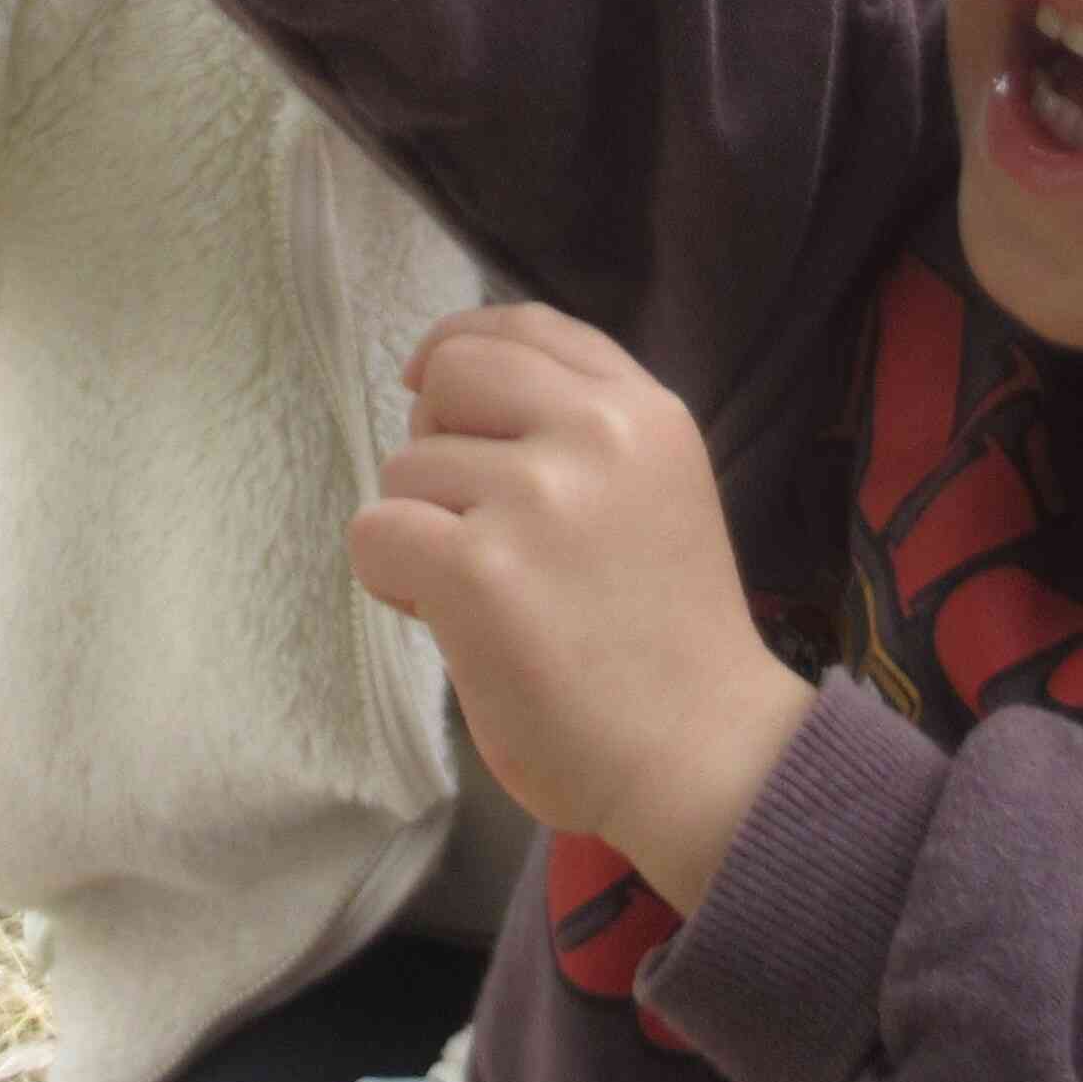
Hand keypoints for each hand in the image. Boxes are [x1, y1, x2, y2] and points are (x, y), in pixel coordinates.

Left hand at [347, 302, 811, 910]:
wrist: (706, 755)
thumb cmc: (669, 646)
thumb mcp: (655, 496)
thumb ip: (583, 439)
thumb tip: (449, 398)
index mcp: (647, 414)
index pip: (528, 326)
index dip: (459, 346)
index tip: (430, 388)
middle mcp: (596, 435)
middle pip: (452, 374)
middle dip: (433, 441)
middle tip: (467, 522)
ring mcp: (537, 498)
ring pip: (404, 469)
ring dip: (421, 532)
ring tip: (486, 597)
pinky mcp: (480, 569)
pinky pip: (376, 536)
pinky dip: (392, 582)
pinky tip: (449, 622)